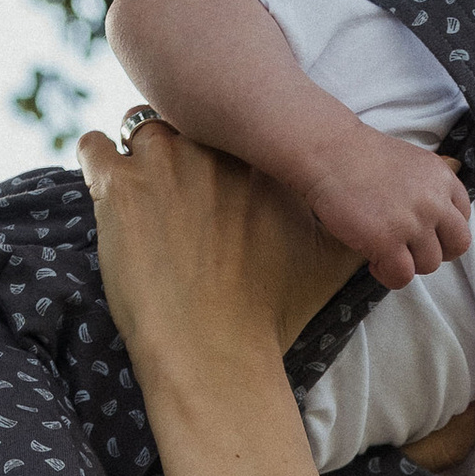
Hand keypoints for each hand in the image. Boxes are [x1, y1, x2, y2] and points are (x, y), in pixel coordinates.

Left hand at [79, 121, 358, 383]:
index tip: (211, 182)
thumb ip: (356, 229)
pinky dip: (95, 163)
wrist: (215, 356)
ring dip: (136, 153)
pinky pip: (92, 145)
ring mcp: (164, 161)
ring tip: (139, 195)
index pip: (233, 126)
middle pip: (186, 119)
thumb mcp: (330, 264)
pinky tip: (108, 197)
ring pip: (138, 124)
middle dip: (180, 150)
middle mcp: (215, 149)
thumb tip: (382, 222)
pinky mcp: (117, 184)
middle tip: (175, 194)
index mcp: (261, 161)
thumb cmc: (271, 316)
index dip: (220, 151)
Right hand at [302, 122, 474, 290]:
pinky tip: (374, 262)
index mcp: (442, 178)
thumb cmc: (361, 156)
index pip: (463, 217)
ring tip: (385, 252)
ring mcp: (413, 224)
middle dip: (437, 251)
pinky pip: (402, 276)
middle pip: (457, 245)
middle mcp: (434, 202)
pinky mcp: (388, 242)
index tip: (426, 232)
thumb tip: (432, 221)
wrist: (330, 152)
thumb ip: (429, 189)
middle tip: (412, 249)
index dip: (444, 230)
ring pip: (430, 264)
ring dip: (409, 263)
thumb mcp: (412, 163)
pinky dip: (389, 275)